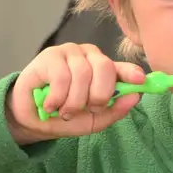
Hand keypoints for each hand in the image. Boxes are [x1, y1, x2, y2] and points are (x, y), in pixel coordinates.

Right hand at [6, 42, 144, 143]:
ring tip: (65, 112)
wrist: (33, 118)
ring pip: (82, 74)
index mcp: (103, 69)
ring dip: (74, 101)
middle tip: (88, 109)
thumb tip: (135, 96)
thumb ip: (114, 109)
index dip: (131, 73)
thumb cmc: (66, 115)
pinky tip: (51, 105)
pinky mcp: (49, 56)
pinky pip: (62, 77)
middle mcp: (89, 56)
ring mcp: (69, 53)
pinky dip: (58, 98)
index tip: (140, 80)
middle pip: (104, 67)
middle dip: (99, 94)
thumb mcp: (94, 120)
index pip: (121, 67)